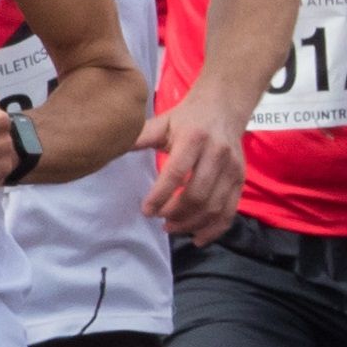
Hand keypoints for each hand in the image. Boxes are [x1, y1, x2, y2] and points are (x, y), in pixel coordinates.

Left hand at [140, 88, 247, 239]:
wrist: (223, 108)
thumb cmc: (186, 118)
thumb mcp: (161, 123)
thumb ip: (138, 138)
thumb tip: (106, 151)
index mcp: (194, 138)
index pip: (176, 173)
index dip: (160, 196)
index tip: (145, 210)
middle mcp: (217, 154)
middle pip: (197, 195)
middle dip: (175, 213)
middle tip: (159, 220)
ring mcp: (232, 169)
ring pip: (214, 207)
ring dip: (191, 224)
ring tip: (171, 227)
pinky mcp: (240, 179)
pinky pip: (230, 211)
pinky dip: (215, 229)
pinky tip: (198, 238)